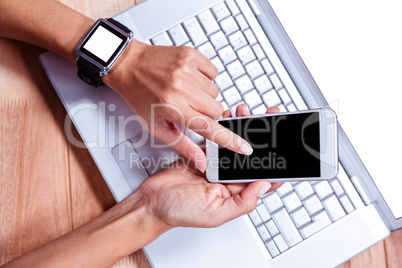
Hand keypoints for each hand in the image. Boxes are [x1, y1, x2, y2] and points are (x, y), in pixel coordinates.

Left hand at [103, 41, 252, 171]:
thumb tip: (202, 162)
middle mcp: (182, 87)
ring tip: (185, 90)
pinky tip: (188, 78)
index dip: (230, 140)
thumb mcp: (157, 126)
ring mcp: (187, 69)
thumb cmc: (140, 96)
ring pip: (216, 91)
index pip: (209, 128)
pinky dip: (204, 77)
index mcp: (174, 107)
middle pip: (217, 109)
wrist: (129, 65)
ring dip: (204, 94)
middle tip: (190, 108)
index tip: (246, 147)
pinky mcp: (191, 54)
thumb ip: (183, 145)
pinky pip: (213, 72)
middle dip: (207, 112)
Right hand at [138, 104, 283, 228]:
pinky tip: (230, 118)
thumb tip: (265, 186)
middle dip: (263, 138)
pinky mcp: (204, 156)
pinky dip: (225, 129)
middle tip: (271, 119)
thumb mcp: (214, 213)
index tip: (287, 146)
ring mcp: (217, 166)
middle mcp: (229, 180)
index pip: (264, 178)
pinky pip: (219, 140)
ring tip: (249, 114)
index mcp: (237, 194)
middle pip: (253, 157)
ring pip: (237, 146)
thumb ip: (242, 202)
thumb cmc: (178, 212)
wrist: (151, 201)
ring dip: (244, 129)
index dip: (278, 163)